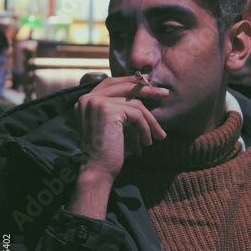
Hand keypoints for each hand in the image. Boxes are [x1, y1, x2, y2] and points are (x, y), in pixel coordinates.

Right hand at [67, 75, 168, 218]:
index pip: (111, 82)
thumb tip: (141, 91)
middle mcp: (88, 98)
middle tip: (165, 93)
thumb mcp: (110, 123)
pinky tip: (147, 141)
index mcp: (85, 100)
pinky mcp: (108, 110)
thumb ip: (117, 106)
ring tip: (159, 134)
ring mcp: (97, 102)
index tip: (148, 81)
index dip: (130, 80)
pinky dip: (146, 128)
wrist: (98, 170)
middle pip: (124, 87)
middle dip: (147, 90)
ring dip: (150, 120)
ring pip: (134, 103)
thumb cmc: (106, 151)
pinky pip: (137, 114)